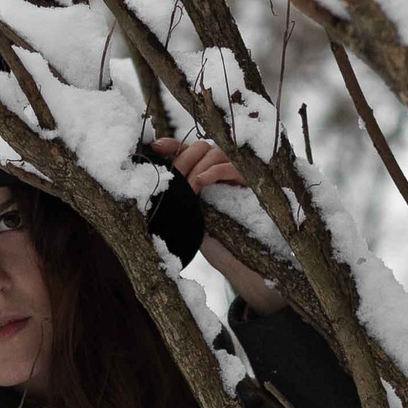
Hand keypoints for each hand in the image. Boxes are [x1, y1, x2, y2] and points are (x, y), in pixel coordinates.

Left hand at [147, 134, 283, 312]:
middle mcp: (224, 169)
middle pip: (202, 147)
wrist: (240, 261)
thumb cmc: (215, 241)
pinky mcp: (252, 181)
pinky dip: (214, 172)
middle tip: (175, 176)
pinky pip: (232, 167)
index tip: (155, 147)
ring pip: (216, 153)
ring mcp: (239, 173)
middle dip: (185, 157)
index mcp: (207, 174)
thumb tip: (155, 180)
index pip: (188, 150)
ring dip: (198, 167)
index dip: (172, 145)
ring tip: (189, 185)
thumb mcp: (190, 213)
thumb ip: (179, 195)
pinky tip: (200, 183)